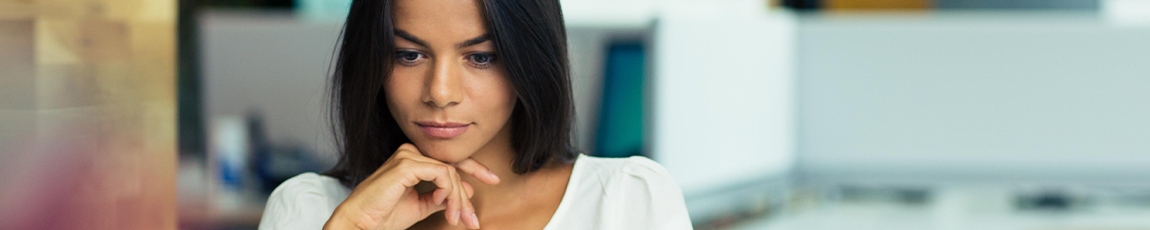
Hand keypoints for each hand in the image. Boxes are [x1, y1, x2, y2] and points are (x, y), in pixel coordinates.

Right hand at [323, 143, 500, 229]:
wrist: (361, 224)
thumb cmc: (383, 216)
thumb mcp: (420, 205)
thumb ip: (440, 197)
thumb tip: (466, 191)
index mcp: (412, 159)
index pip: (449, 161)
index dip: (474, 169)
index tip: (493, 180)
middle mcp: (410, 152)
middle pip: (453, 167)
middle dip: (467, 194)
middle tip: (474, 218)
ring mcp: (408, 155)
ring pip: (451, 173)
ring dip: (458, 199)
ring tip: (457, 219)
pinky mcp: (407, 164)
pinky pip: (443, 174)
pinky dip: (449, 192)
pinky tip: (445, 207)